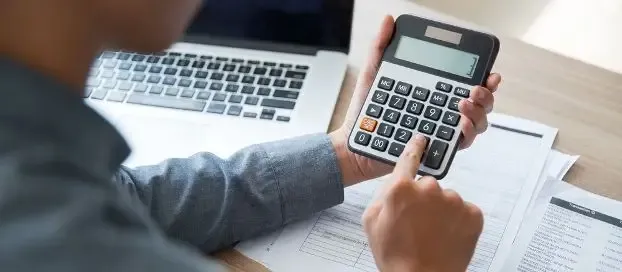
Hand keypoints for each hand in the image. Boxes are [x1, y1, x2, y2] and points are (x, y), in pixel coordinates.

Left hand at [329, 15, 501, 184]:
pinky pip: (460, 144)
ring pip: (477, 124)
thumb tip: (388, 20)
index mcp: (435, 93)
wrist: (355, 141)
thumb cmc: (365, 110)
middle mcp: (443, 112)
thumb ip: (381, 47)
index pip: (466, 84)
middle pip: (481, 104)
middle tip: (475, 89)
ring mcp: (442, 131)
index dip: (485, 79)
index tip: (490, 74)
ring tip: (461, 104)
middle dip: (486, 96)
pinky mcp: (436, 150)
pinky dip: (465, 134)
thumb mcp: (374, 74)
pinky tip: (458, 125)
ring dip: (477, 113)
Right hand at [362, 135, 483, 271]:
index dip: (415, 147)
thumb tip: (395, 183)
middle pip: (427, 184)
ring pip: (446, 198)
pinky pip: (464, 210)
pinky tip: (446, 235)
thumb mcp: (371, 221)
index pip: (409, 157)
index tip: (421, 139)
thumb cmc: (395, 255)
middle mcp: (429, 188)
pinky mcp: (472, 214)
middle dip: (423, 199)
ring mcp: (454, 201)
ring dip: (441, 211)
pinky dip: (457, 221)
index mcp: (401, 188)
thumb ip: (383, 194)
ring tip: (431, 234)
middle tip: (417, 223)